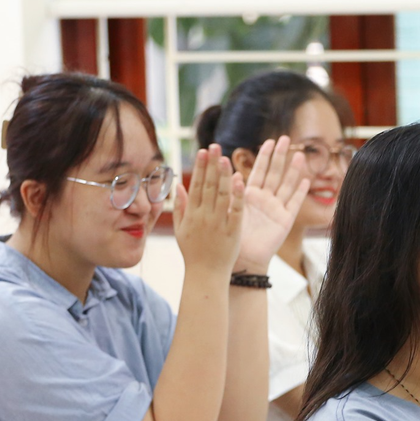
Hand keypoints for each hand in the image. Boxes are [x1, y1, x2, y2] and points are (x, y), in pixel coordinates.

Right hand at [172, 146, 243, 274]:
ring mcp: (218, 223)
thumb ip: (180, 206)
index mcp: (192, 214)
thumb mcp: (181, 229)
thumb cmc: (193, 252)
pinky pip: (236, 211)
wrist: (205, 275)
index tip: (203, 150)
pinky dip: (238, 196)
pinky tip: (240, 180)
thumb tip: (179, 185)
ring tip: (225, 157)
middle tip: (215, 146)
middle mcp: (204, 216)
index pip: (196, 185)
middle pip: (208, 186)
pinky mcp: (232, 232)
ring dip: (223, 175)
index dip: (200, 167)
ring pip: (221, 195)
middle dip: (211, 165)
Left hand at [234, 136, 310, 272]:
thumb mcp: (228, 210)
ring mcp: (276, 209)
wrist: (242, 259)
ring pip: (287, 185)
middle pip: (274, 173)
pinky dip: (300, 192)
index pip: (258, 171)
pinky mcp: (285, 221)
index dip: (263, 156)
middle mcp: (265, 199)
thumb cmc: (231, 236)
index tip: (268, 141)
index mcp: (249, 195)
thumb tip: (231, 173)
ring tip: (299, 154)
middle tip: (285, 139)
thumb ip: (232, 192)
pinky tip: (306, 180)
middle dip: (279, 156)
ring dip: (294, 170)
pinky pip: (294, 203)